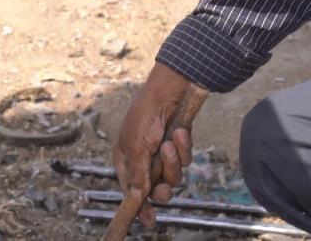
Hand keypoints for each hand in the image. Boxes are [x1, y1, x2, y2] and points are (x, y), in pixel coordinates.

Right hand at [114, 63, 198, 228]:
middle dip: (162, 186)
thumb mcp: (137, 148)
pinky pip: (185, 159)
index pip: (131, 189)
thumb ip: (138, 176)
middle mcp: (144, 157)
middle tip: (164, 186)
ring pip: (173, 175)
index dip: (139, 205)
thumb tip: (137, 199)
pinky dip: (184, 147)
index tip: (148, 221)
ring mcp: (162, 152)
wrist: (170, 90)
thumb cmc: (146, 115)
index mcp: (125, 158)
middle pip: (155, 187)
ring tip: (170, 143)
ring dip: (173, 161)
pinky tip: (180, 132)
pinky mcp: (179, 145)